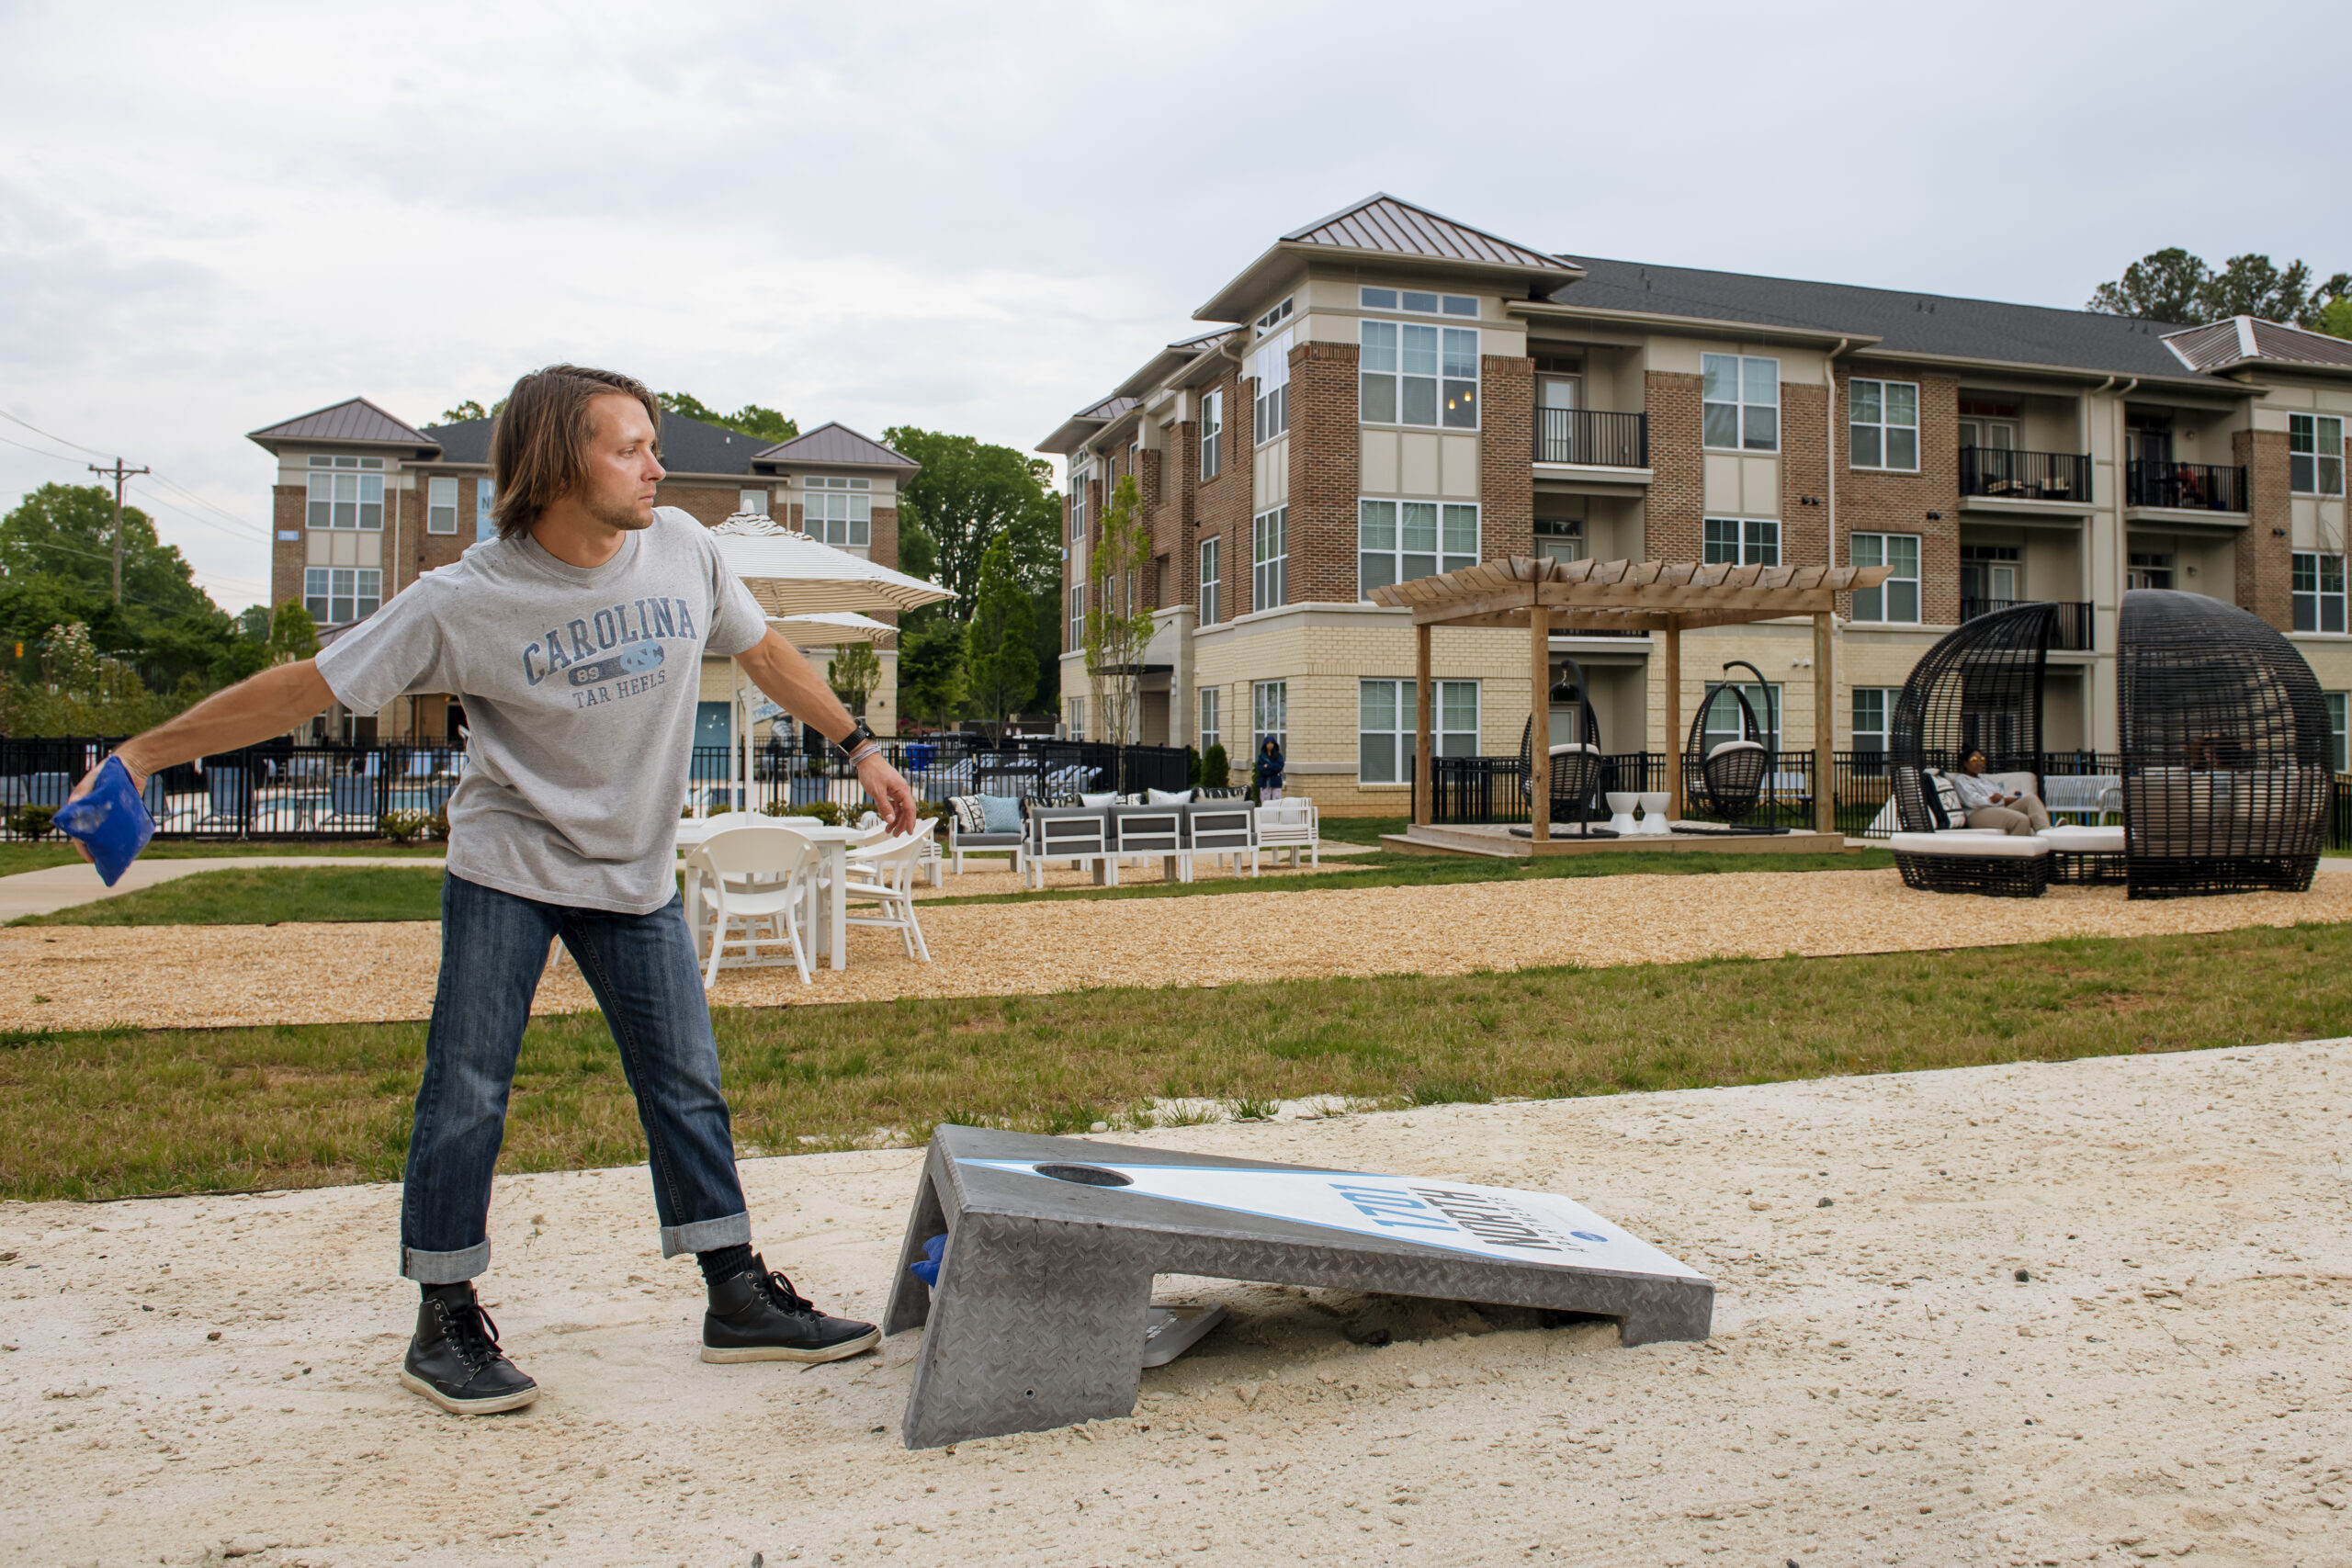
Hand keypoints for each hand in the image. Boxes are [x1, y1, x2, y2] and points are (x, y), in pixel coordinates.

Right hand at [62, 751, 149, 865]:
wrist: (131, 765)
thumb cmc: (107, 771)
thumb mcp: (94, 782)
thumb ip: (83, 793)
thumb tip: (72, 805)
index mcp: (80, 808)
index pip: (77, 832)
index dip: (82, 847)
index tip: (90, 859)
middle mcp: (90, 813)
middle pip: (90, 836)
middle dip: (93, 850)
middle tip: (102, 863)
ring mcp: (105, 814)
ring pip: (103, 835)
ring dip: (105, 846)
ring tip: (113, 859)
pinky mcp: (118, 814)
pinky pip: (116, 829)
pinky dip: (117, 838)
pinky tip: (125, 848)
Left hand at [856, 752, 917, 835]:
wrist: (866, 759)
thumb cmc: (873, 770)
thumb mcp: (877, 791)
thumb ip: (884, 807)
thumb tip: (890, 819)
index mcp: (902, 789)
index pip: (910, 809)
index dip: (910, 821)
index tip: (909, 831)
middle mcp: (901, 790)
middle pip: (905, 810)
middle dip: (901, 823)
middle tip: (896, 834)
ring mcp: (896, 790)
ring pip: (899, 808)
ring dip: (895, 819)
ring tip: (889, 829)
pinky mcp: (890, 789)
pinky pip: (893, 803)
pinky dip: (890, 812)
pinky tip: (887, 818)